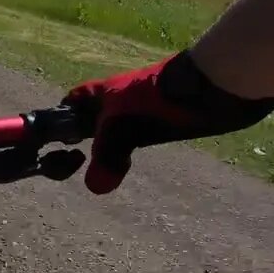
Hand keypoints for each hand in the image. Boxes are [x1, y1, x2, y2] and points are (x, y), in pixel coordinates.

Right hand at [62, 51, 273, 193]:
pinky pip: (141, 135)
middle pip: (95, 116)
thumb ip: (107, 155)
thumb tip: (93, 186)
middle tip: (80, 163)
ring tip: (108, 169)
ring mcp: (145, 109)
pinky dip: (134, 149)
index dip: (61, 117)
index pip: (73, 101)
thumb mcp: (127, 126)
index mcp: (105, 93)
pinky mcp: (168, 119)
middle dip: (86, 137)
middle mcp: (121, 99)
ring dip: (112, 146)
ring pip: (119, 128)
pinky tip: (135, 163)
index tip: (56, 141)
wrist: (217, 85)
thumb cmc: (165, 98)